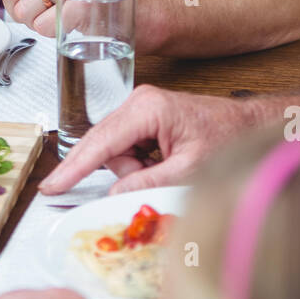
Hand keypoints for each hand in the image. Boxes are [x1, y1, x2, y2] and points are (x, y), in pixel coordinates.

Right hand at [39, 84, 266, 194]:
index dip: (73, 169)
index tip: (51, 187)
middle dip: (119, 171)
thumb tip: (114, 196)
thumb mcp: (189, 170)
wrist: (248, 124)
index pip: (100, 144)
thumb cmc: (227, 139)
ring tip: (165, 171)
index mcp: (148, 108)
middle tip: (132, 186)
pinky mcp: (144, 117)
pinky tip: (161, 164)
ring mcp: (140, 108)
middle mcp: (139, 102)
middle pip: (103, 145)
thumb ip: (148, 183)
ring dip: (132, 170)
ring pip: (113, 150)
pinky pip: (124, 148)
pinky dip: (138, 163)